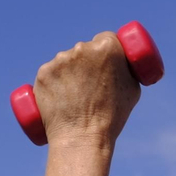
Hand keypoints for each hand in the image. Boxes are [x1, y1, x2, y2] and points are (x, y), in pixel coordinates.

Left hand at [32, 32, 140, 147]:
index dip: (106, 50)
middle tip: (90, 85)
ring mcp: (59, 60)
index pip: (106, 38)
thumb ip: (125, 70)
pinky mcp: (43, 73)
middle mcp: (81, 48)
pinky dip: (53, 83)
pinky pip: (49, 73)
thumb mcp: (132, 89)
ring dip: (69, 72)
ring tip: (75, 97)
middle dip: (87, 62)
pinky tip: (60, 98)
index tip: (104, 63)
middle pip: (84, 49)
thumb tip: (120, 65)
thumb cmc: (111, 117)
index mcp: (107, 47)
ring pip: (65, 61)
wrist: (82, 137)